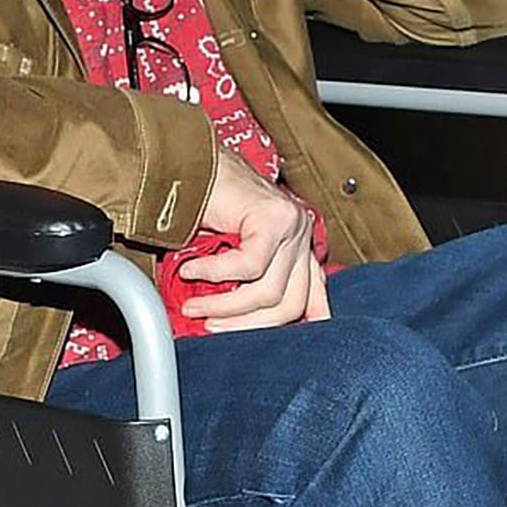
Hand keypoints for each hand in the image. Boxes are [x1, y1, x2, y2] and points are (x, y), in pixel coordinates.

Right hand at [185, 148, 329, 330]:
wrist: (192, 160)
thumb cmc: (205, 201)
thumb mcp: (228, 250)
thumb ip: (240, 280)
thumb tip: (225, 321)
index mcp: (297, 245)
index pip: (314, 295)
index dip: (303, 324)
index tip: (276, 345)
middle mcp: (301, 235)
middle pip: (290, 305)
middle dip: (246, 324)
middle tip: (210, 325)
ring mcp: (292, 226)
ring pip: (269, 291)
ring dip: (225, 305)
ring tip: (195, 306)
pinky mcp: (274, 218)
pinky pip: (249, 265)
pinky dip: (215, 274)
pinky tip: (192, 271)